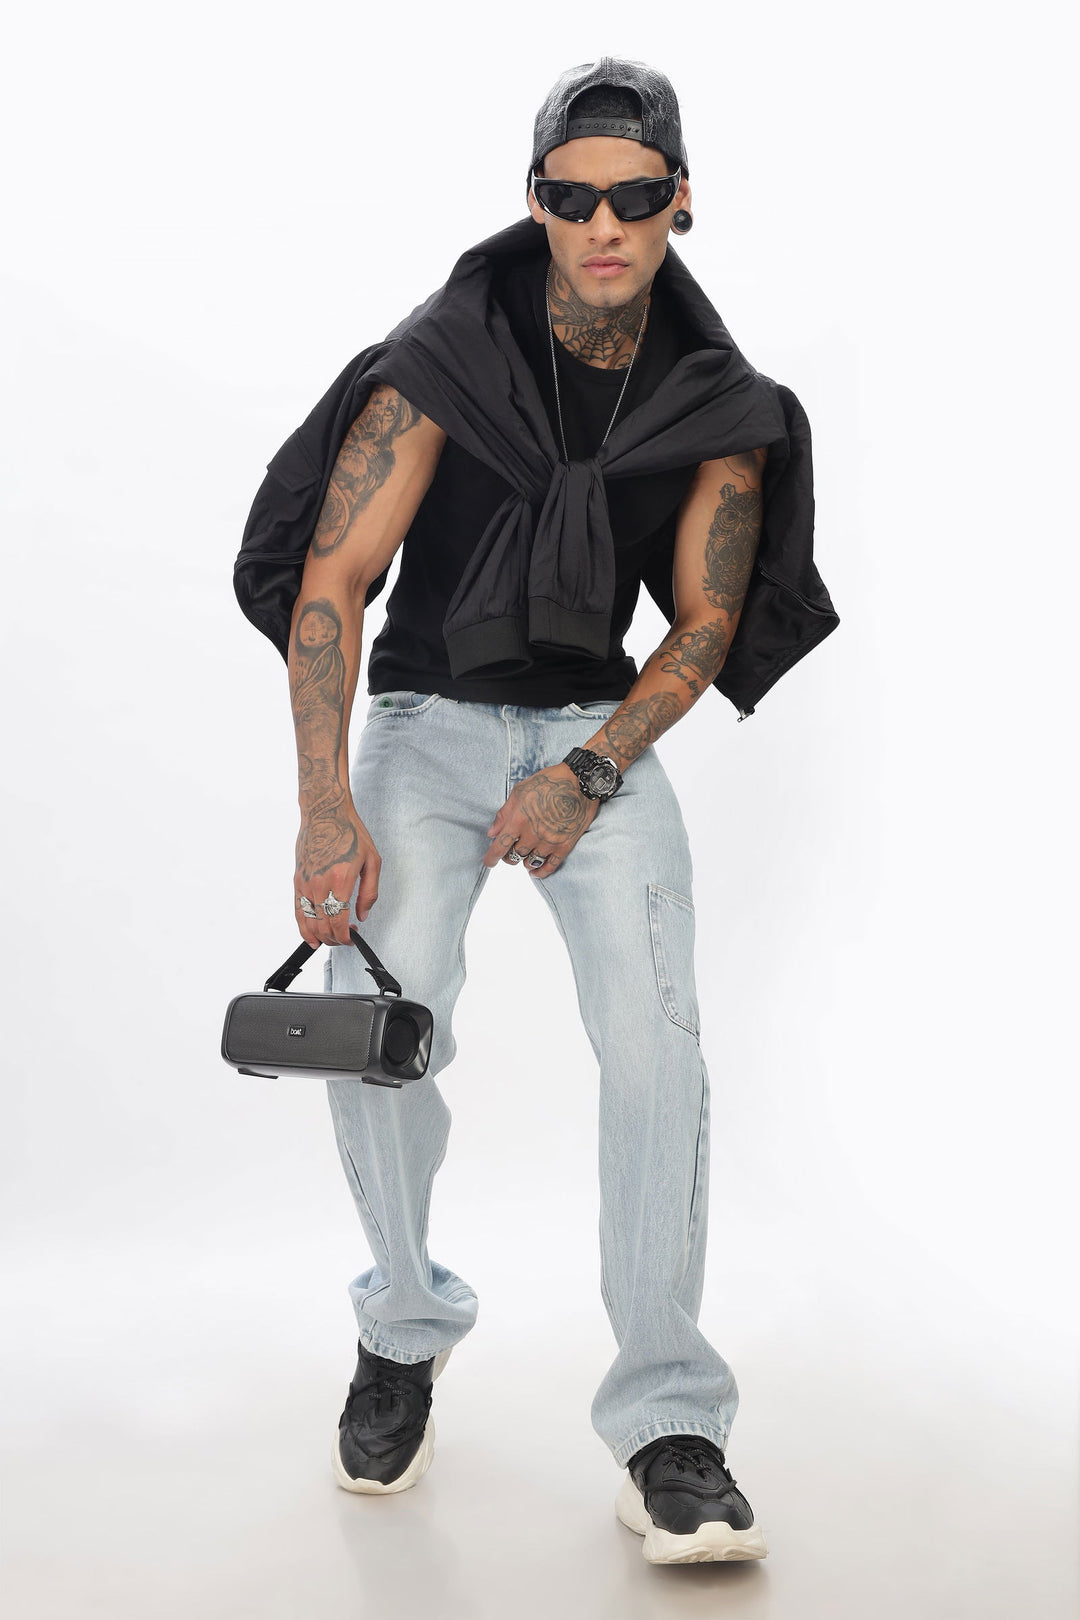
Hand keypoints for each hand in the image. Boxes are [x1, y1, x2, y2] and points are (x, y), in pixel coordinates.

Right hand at [294, 805, 380, 946]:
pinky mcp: (297, 879)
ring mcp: (305, 882)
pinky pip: (297, 910)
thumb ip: (369, 892)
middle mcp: (319, 884)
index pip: (338, 921)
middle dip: (335, 939)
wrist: (325, 812)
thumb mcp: (372, 861)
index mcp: (340, 880)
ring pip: (308, 921)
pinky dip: (303, 927)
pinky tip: (310, 936)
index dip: (345, 936)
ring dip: (319, 936)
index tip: (352, 938)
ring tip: (330, 940)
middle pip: (323, 925)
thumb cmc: (349, 832)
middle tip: (345, 938)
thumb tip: (363, 915)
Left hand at [482, 764, 598, 879]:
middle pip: (514, 856)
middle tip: (510, 851)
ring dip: (524, 861)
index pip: (500, 846)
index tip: (489, 862)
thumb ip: (504, 813)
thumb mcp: (520, 791)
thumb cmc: (548, 782)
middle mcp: (533, 834)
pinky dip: (541, 872)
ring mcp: (549, 842)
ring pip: (531, 862)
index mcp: (519, 820)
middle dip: (509, 856)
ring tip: (525, 855)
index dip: (491, 857)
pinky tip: (535, 872)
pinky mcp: (565, 845)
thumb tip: (492, 832)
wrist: (579, 782)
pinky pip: (551, 866)